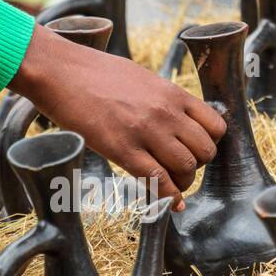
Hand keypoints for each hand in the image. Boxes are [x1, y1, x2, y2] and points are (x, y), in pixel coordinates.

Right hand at [8, 25, 225, 208]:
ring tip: (169, 186)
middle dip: (196, 167)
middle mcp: (166, 112)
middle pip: (205, 152)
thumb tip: (171, 117)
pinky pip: (158, 181)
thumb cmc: (93, 72)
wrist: (59, 71)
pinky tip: (166, 204)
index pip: (216, 126)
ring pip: (185, 169)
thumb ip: (161, 99)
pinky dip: (167, 198)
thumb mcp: (140, 77)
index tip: (194, 151)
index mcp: (173, 93)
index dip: (209, 144)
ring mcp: (146, 131)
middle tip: (178, 171)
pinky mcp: (122, 149)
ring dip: (181, 184)